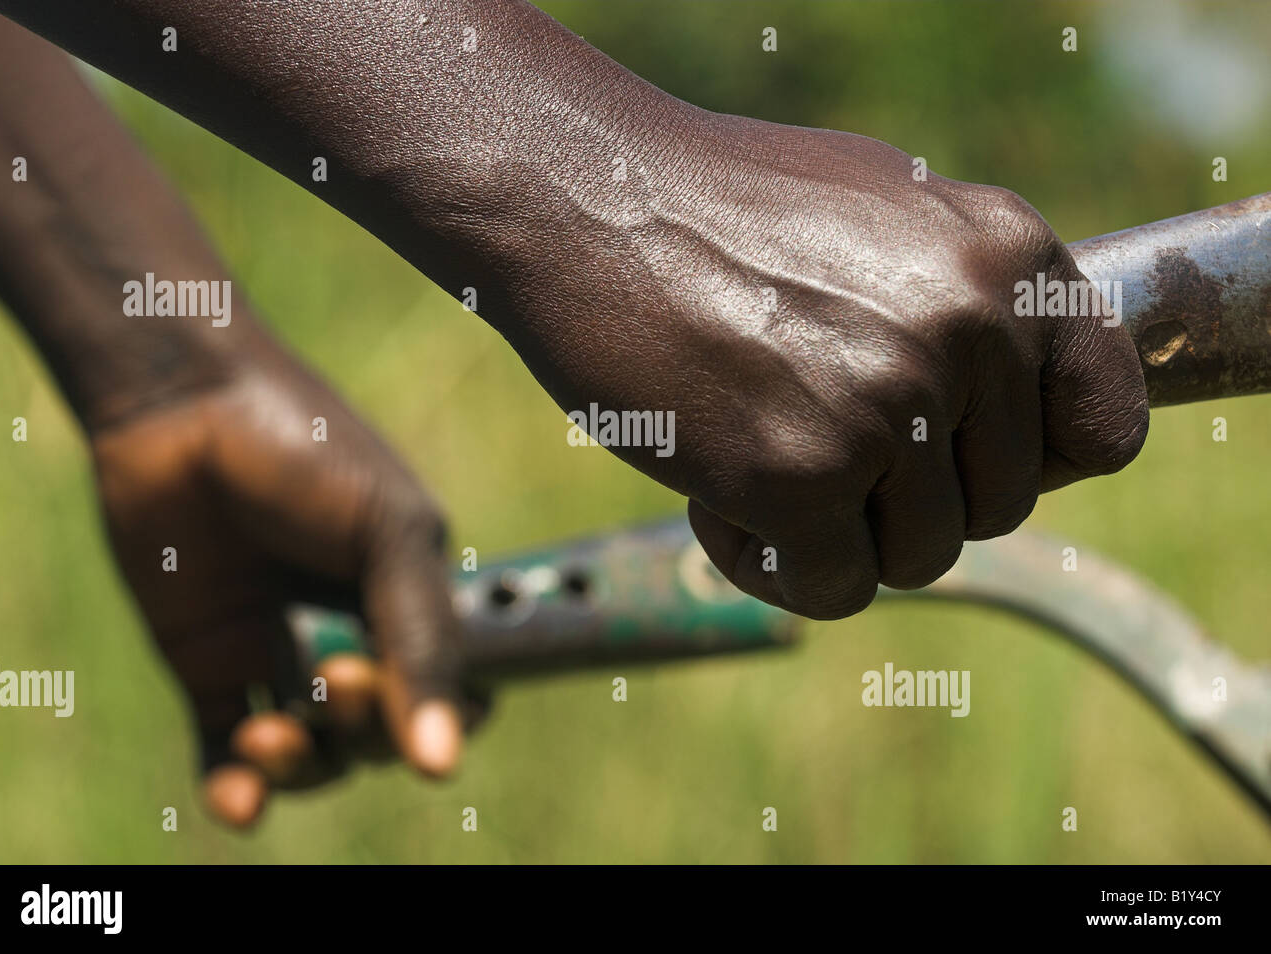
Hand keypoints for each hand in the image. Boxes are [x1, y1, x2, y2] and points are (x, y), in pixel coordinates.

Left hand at [89, 355, 465, 826]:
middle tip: (334, 681)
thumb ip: (422, 643)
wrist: (182, 403)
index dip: (443, 718)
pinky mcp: (209, 661)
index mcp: (413, 595)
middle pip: (379, 734)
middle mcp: (353, 630)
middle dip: (365, 732)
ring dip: (301, 767)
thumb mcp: (388, 537)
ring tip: (267, 738)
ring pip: (310, 753)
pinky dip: (236, 789)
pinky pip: (227, 750)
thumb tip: (444, 766)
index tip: (424, 722)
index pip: (454, 690)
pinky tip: (237, 800)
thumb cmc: (308, 450)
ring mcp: (280, 649)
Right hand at [515, 118, 1148, 618]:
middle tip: (817, 446)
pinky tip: (717, 497)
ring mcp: (885, 408)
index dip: (1038, 463)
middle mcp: (966, 333)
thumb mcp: (884, 208)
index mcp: (1006, 260)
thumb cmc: (719, 205)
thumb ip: (966, 297)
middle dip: (908, 500)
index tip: (966, 462)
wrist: (584, 199)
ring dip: (839, 533)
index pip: (1107, 425)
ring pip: (917, 559)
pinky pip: (832, 587)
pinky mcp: (798, 477)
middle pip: (996, 510)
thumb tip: (1014, 400)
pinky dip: (775, 564)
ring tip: (758, 458)